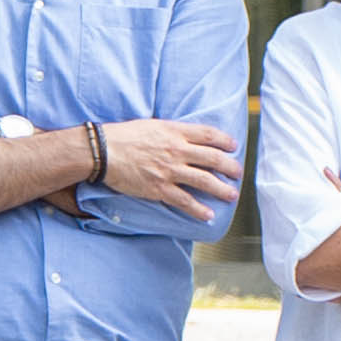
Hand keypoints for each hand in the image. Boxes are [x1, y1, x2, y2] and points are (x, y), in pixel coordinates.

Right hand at [95, 119, 241, 212]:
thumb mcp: (152, 125)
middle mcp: (177, 151)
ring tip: (232, 195)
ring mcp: (170, 171)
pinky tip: (209, 215)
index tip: (234, 146)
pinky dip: (199, 210)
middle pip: (213, 158)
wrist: (103, 151)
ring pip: (205, 181)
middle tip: (238, 173)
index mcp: (175, 132)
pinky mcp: (160, 189)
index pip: (208, 134)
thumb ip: (171, 131)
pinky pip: (185, 201)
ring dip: (222, 189)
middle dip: (230, 167)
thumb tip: (185, 137)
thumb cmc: (123, 136)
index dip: (225, 140)